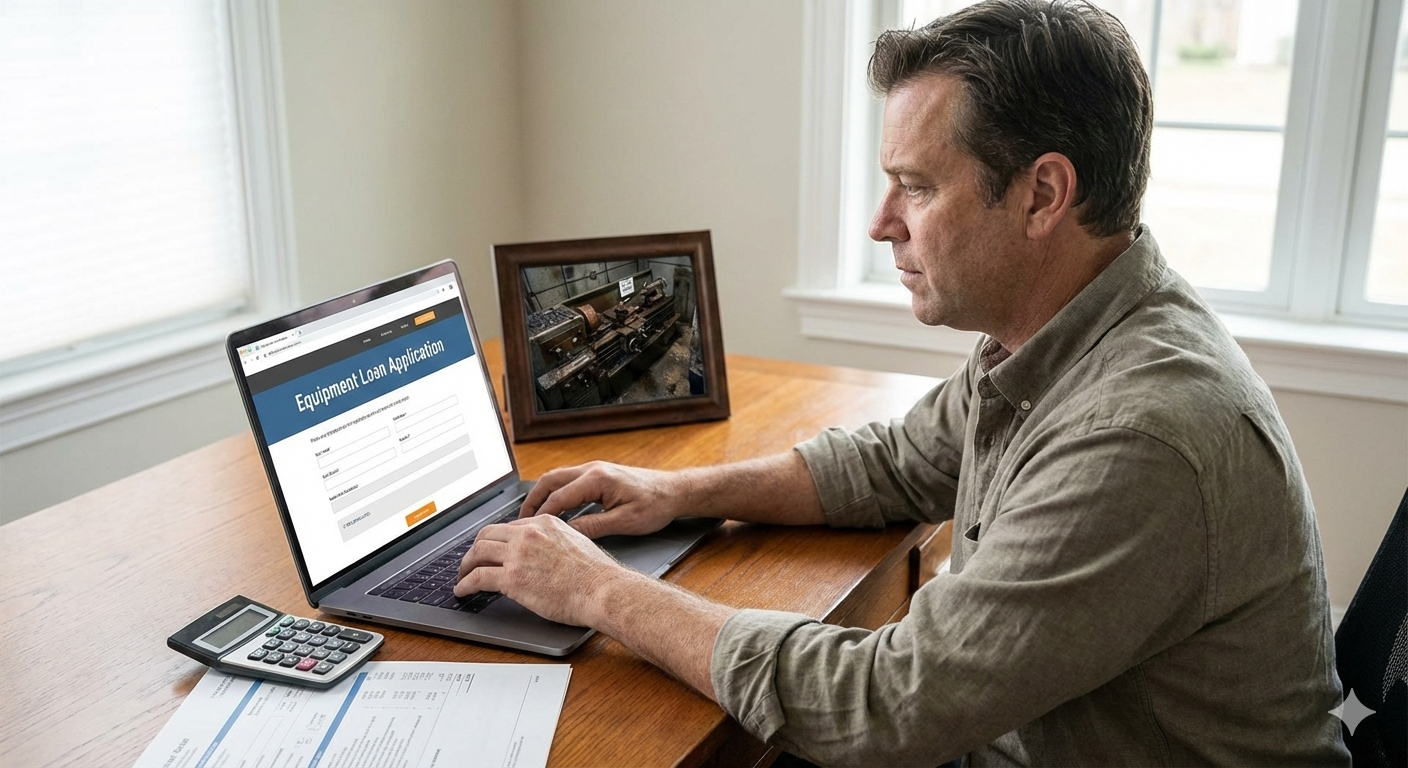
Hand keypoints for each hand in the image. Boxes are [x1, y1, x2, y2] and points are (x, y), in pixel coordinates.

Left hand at [453, 515, 629, 626]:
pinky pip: (477, 578)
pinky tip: (463, 591)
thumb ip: (555, 541)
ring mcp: (518, 555)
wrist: (602, 590)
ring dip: (465, 566)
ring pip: (477, 553)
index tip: (490, 551)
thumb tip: (544, 553)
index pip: (508, 527)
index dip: (495, 541)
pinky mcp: (512, 578)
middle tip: (470, 561)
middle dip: (475, 549)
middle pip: (486, 535)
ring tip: (462, 577)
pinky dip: (465, 585)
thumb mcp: (576, 542)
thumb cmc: (596, 574)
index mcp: (544, 523)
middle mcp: (528, 534)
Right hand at [521, 461, 686, 538]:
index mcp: (597, 479)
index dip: (541, 516)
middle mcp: (592, 469)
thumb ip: (593, 527)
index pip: (558, 497)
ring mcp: (594, 469)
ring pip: (556, 478)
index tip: (528, 532)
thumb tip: (567, 534)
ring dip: (541, 495)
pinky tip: (551, 510)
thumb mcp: (625, 522)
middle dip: (532, 501)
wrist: (674, 492)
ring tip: (530, 517)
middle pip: (549, 481)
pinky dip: (554, 493)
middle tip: (519, 522)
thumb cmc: (655, 506)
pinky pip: (567, 481)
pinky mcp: (598, 475)